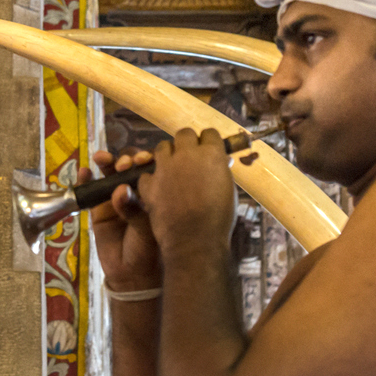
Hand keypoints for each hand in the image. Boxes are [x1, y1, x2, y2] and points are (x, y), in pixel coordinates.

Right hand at [89, 148, 160, 295]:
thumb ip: (133, 210)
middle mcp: (134, 191)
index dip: (144, 159)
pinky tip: (84, 172)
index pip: (149, 168)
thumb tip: (119, 191)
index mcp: (153, 193)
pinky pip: (90, 191)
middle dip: (125, 159)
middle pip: (128, 166)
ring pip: (109, 174)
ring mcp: (114, 198)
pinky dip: (86, 179)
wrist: (131, 275)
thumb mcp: (145, 230)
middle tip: (123, 165)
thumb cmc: (147, 251)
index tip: (141, 160)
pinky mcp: (98, 208)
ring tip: (101, 158)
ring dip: (106, 162)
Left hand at [134, 129, 235, 263]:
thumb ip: (220, 170)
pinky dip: (153, 179)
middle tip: (190, 155)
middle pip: (184, 134)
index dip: (209, 141)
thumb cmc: (218, 218)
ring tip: (173, 167)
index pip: (209, 134)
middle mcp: (187, 155)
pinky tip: (159, 188)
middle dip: (187, 142)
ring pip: (162, 148)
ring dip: (168, 155)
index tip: (209, 148)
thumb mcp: (227, 189)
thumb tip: (220, 161)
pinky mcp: (149, 183)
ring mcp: (165, 167)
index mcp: (211, 154)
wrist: (195, 241)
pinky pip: (148, 173)